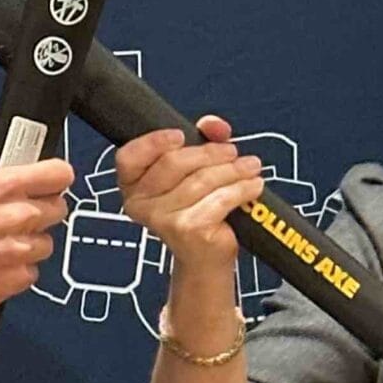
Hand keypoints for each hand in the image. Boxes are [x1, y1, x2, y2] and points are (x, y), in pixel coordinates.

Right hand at [0, 156, 72, 319]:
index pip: (59, 174)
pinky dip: (15, 269)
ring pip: (46, 243)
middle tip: (16, 214)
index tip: (51, 180)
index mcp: (2, 187)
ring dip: (28, 242)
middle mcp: (17, 219)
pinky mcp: (13, 283)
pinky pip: (30, 273)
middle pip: (58, 209)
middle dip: (41, 209)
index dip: (55, 176)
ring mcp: (18, 254)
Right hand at [115, 114, 263, 267]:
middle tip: (232, 152)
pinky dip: (242, 189)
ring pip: (201, 179)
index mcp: (133, 185)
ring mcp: (161, 219)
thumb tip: (214, 125)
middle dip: (209, 153)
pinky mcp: (187, 229)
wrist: (205, 257)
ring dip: (233, 170)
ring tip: (250, 167)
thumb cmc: (197, 210)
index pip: (130, 157)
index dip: (153, 142)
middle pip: (173, 162)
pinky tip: (253, 186)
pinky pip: (219, 198)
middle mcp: (140, 204)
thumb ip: (202, 140)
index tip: (181, 135)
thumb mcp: (195, 169)